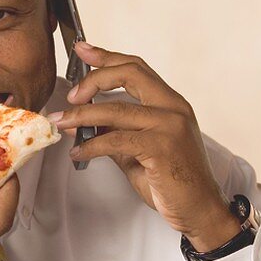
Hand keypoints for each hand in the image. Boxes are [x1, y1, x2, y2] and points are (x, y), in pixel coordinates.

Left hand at [48, 42, 238, 251]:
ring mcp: (170, 126)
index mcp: (171, 103)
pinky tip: (78, 152)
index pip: (136, 68)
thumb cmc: (173, 183)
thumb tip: (84, 125)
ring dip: (81, 116)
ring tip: (61, 123)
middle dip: (93, 79)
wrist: (199, 211)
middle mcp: (173, 108)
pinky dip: (91, 146)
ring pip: (115, 110)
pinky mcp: (162, 148)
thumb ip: (116, 133)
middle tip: (70, 96)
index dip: (107, 56)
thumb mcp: (139, 152)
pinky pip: (115, 140)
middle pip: (129, 73)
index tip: (82, 49)